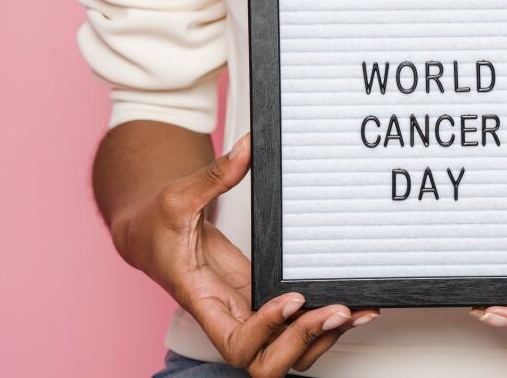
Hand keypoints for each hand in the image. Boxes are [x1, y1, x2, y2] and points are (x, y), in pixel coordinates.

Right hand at [113, 133, 379, 376]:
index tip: (291, 297)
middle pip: (268, 361)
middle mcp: (229, 316)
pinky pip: (295, 325)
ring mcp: (249, 311)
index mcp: (204, 301)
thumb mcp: (177, 197)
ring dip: (322, 339)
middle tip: (336, 309)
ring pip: (287, 353)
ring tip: (356, 311)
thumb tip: (248, 149)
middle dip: (304, 341)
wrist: (150, 235)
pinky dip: (324, 323)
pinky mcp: (262, 299)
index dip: (268, 330)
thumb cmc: (155, 226)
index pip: (238, 342)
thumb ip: (213, 175)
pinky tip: (354, 306)